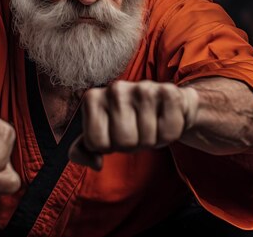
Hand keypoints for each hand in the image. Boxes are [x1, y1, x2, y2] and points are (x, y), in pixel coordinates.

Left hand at [68, 80, 197, 169]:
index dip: (107, 146)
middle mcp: (116, 88)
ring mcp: (143, 88)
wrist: (166, 102)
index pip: (95, 143)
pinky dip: (168, 135)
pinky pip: (168, 133)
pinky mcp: (169, 93)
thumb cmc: (129, 120)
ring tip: (150, 124)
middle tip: (134, 131)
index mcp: (93, 98)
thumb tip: (96, 164)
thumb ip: (83, 151)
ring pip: (146, 140)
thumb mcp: (100, 133)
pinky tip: (163, 120)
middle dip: (130, 145)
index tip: (113, 134)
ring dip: (150, 140)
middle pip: (122, 142)